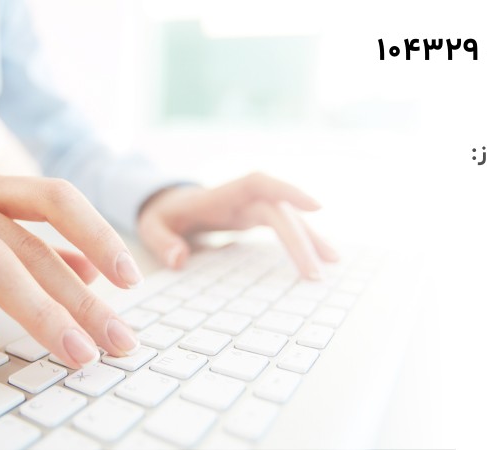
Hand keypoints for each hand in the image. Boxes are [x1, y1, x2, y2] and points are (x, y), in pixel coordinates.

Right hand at [0, 173, 141, 366]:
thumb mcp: (0, 246)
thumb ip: (46, 254)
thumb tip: (97, 273)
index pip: (55, 197)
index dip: (98, 233)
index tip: (131, 279)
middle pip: (26, 244)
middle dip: (77, 298)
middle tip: (110, 338)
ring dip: (34, 309)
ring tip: (68, 348)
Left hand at [137, 172, 338, 277]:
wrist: (168, 204)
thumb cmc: (163, 214)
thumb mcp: (151, 226)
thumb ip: (161, 241)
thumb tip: (179, 259)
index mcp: (222, 194)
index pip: (260, 184)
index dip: (288, 191)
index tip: (317, 207)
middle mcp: (244, 197)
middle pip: (280, 211)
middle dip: (301, 239)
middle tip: (316, 273)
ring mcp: (253, 207)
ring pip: (290, 218)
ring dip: (312, 238)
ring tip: (334, 262)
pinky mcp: (258, 218)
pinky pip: (286, 226)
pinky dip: (303, 241)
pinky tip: (321, 258)